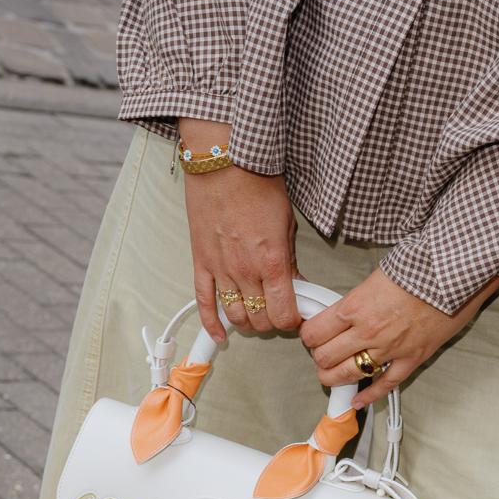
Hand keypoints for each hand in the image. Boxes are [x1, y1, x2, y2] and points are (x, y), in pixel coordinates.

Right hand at [179, 116, 302, 341]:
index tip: (297, 314)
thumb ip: (290, 260)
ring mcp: (221, 270)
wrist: (223, 162)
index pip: (284, 315)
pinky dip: (211, 324)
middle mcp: (246, 273)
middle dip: (272, 321)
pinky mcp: (202, 263)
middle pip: (260, 320)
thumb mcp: (286, 223)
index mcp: (272, 263)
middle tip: (277, 310)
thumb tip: (296, 284)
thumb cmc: (258, 185)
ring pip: (235, 316)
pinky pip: (204, 303)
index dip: (292, 320)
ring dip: (247, 322)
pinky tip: (220, 336)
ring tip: (256, 313)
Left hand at [299, 267, 498, 406]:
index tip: (312, 335)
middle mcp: (366, 332)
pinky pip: (385, 385)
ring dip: (333, 378)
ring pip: (348, 374)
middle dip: (319, 357)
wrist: (454, 272)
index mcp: (354, 307)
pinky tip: (357, 400)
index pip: (315, 333)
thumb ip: (358, 298)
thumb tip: (344, 311)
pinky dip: (368, 395)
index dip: (309, 336)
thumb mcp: (376, 276)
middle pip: (325, 357)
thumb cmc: (418, 266)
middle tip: (323, 353)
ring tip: (331, 375)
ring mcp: (389, 349)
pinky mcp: (411, 359)